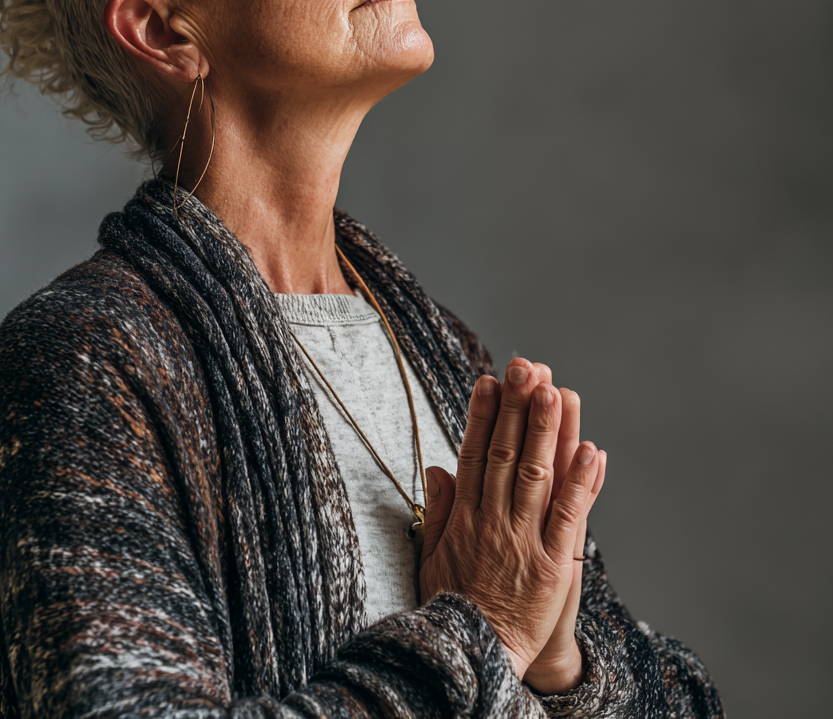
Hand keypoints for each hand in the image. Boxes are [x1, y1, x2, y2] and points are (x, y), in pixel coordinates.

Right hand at [418, 360, 599, 681]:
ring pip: (535, 476)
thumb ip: (440, 510)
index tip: (489, 381)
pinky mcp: (554, 566)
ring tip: (554, 390)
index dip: (481, 416)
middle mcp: (493, 522)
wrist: (479, 658)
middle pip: (504, 454)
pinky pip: (568, 517)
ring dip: (545, 431)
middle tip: (525, 367)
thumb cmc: (456, 606)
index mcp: (465, 518)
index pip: (474, 454)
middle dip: (515, 408)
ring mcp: (524, 541)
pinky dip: (580, 483)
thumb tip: (439, 465)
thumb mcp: (434, 556)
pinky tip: (590, 450)